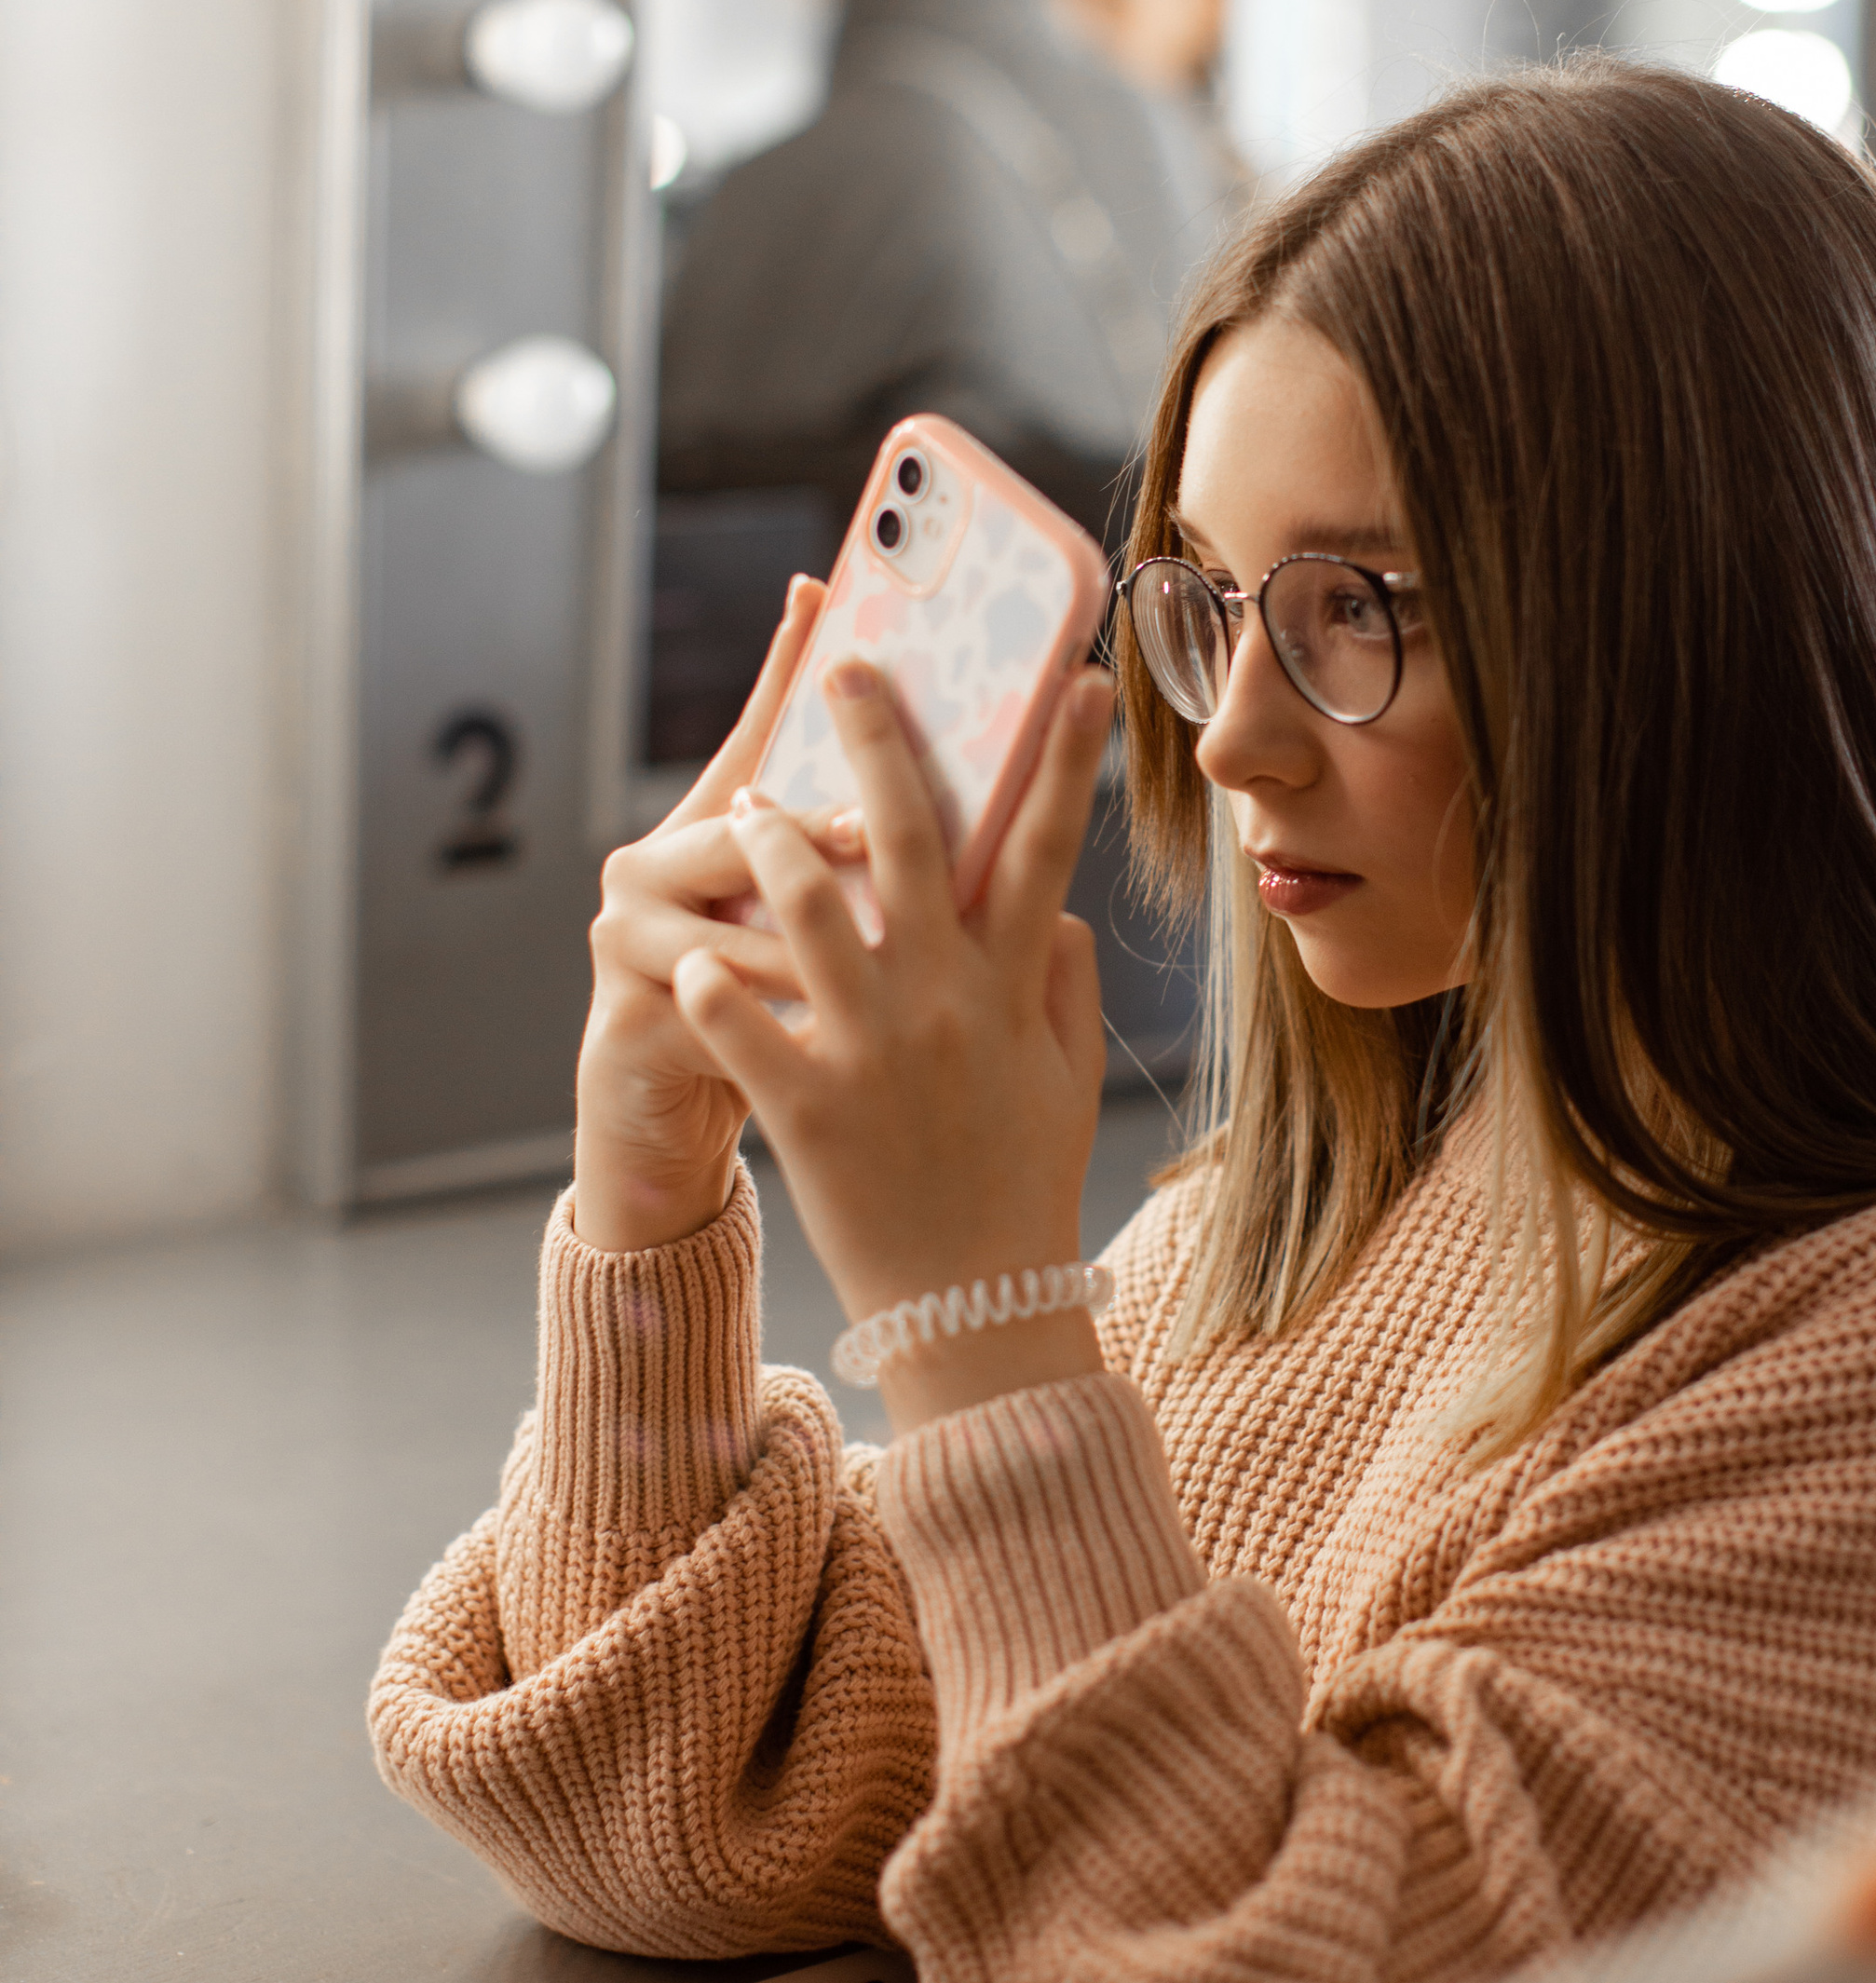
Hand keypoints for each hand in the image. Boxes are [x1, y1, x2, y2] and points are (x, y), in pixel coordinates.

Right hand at [574, 576, 865, 1253]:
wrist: (668, 1118)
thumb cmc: (761, 1013)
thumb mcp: (806, 929)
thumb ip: (854, 863)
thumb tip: (950, 794)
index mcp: (709, 831)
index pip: (754, 734)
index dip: (784, 662)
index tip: (817, 592)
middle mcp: (652, 868)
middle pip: (740, 832)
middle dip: (810, 832)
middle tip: (868, 828)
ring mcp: (625, 941)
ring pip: (735, 937)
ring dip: (810, 958)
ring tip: (883, 970)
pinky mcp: (625, 1022)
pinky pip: (720, 1025)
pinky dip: (780, 1036)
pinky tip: (832, 1050)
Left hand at [673, 658, 1115, 1427]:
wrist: (977, 1312)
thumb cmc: (1023, 1184)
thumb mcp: (1070, 1075)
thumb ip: (1066, 981)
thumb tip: (1059, 907)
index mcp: (1011, 985)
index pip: (1045, 846)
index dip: (1067, 758)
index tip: (1080, 680)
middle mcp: (944, 999)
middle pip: (909, 839)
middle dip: (876, 742)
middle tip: (847, 670)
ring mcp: (873, 1051)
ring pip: (811, 909)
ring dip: (771, 843)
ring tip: (741, 809)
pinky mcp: (808, 1110)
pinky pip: (744, 1026)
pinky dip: (712, 985)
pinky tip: (688, 956)